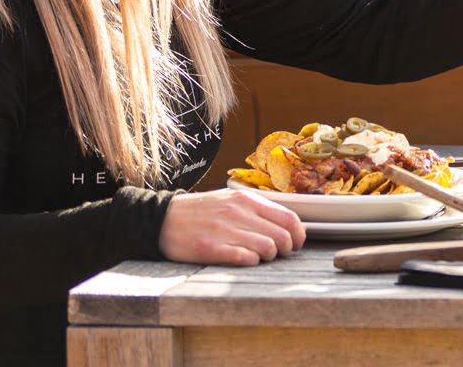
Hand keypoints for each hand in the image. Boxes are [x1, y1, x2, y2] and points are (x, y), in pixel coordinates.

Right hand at [158, 188, 305, 265]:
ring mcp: (225, 230)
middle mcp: (239, 213)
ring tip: (258, 257)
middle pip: (282, 236)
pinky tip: (244, 260)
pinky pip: (245, 258)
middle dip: (286, 250)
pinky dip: (251, 262)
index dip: (299, 235)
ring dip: (268, 257)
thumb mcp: (231, 201)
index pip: (289, 218)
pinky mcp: (211, 247)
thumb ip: (258, 209)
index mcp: (247, 200)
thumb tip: (287, 224)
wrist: (163, 219)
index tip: (296, 244)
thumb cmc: (202, 212)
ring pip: (268, 248)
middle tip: (277, 254)